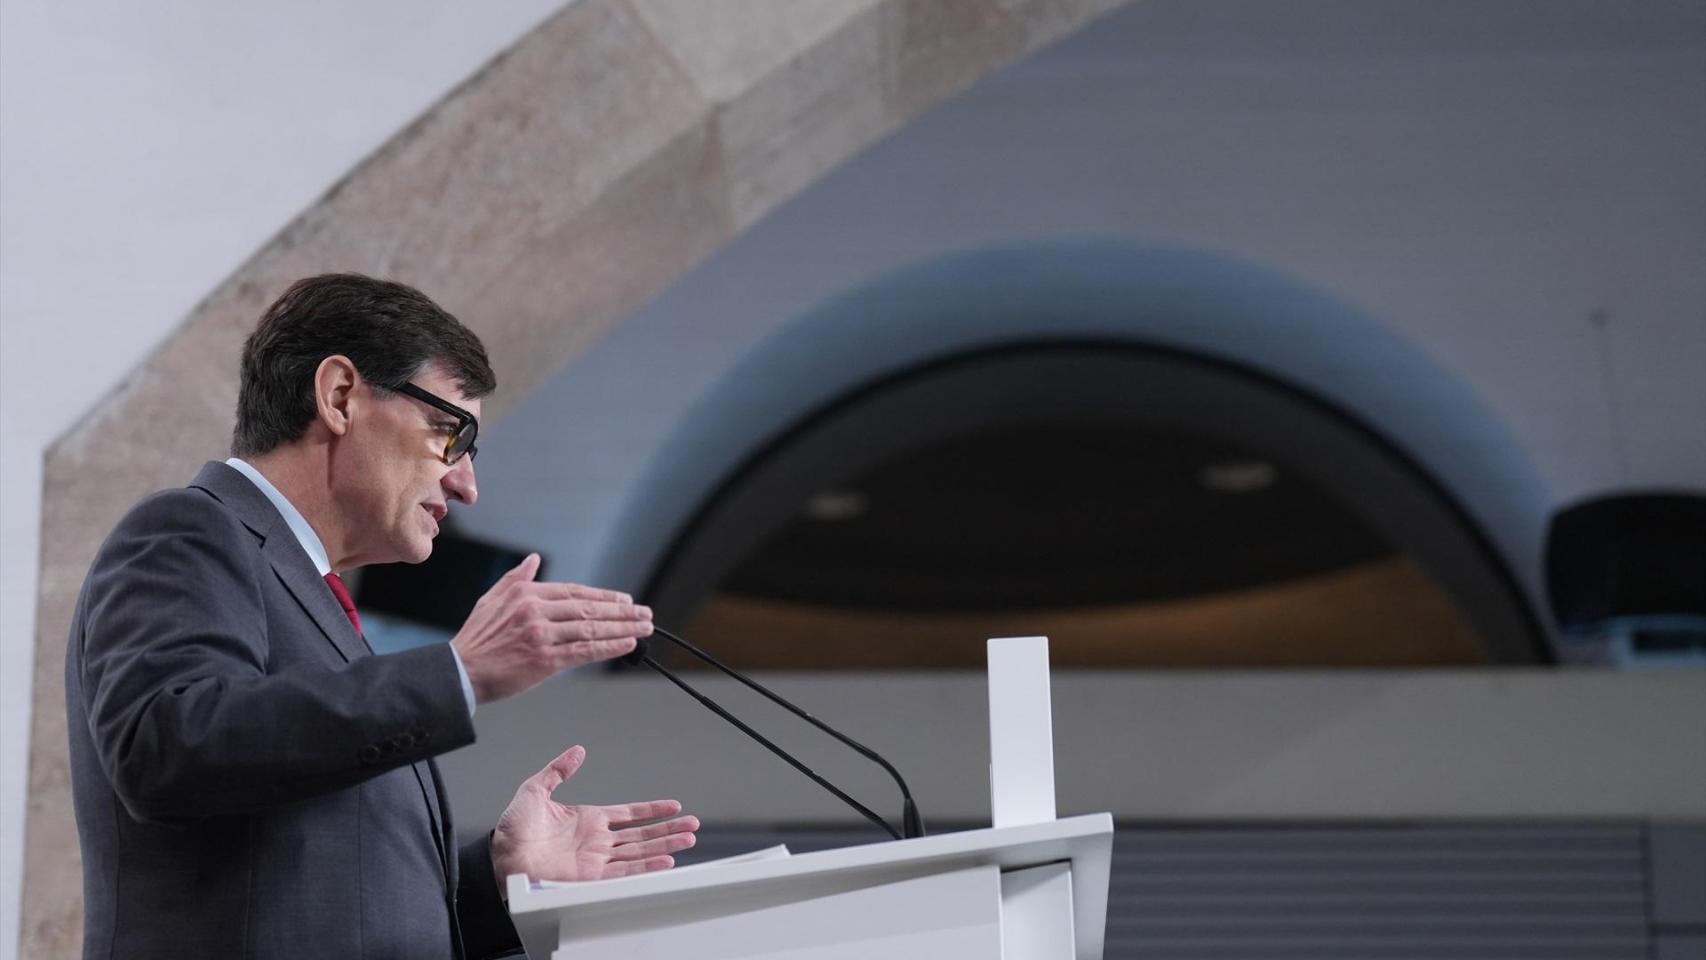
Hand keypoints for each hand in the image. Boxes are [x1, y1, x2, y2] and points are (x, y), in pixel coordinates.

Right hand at [451, 554, 651, 704]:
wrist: (460, 672)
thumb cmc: (476, 639)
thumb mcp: (491, 599)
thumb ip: (516, 578)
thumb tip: (533, 559)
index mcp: (526, 593)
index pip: (575, 592)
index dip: (603, 596)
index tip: (625, 600)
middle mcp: (536, 610)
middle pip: (589, 608)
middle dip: (621, 612)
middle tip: (644, 614)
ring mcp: (542, 635)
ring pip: (591, 629)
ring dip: (623, 629)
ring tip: (644, 628)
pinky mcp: (545, 660)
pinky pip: (585, 651)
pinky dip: (608, 647)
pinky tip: (627, 645)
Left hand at [491, 745, 697, 883]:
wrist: (500, 856)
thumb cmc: (513, 829)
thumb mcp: (535, 789)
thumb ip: (559, 770)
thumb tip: (577, 751)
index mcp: (588, 819)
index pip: (629, 814)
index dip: (651, 810)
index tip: (674, 806)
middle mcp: (596, 841)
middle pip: (642, 834)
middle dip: (668, 830)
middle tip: (692, 825)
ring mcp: (596, 859)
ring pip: (639, 852)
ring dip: (664, 846)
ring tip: (688, 840)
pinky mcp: (591, 877)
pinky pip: (624, 872)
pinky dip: (646, 868)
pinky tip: (664, 862)